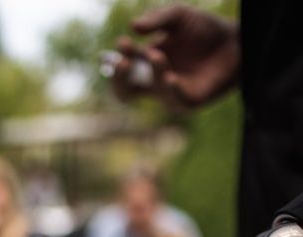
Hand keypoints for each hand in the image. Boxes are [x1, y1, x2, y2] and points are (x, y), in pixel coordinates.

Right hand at [112, 5, 238, 108]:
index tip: (122, 44)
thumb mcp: (178, 17)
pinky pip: (173, 100)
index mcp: (147, 61)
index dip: (118, 58)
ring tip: (157, 55)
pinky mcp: (188, 101)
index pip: (124, 68)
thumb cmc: (205, 29)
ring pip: (151, 91)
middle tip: (123, 62)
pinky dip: (169, 88)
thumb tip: (132, 26)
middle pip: (124, 91)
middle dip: (118, 78)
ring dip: (151, 72)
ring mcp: (170, 93)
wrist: (236, 42)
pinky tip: (170, 77)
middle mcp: (155, 80)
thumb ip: (156, 19)